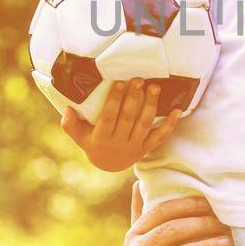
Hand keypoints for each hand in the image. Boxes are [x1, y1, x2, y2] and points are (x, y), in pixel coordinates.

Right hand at [62, 78, 182, 172]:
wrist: (108, 166)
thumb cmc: (92, 143)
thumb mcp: (79, 137)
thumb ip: (71, 124)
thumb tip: (67, 109)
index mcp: (101, 139)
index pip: (108, 117)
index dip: (114, 100)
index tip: (118, 82)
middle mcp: (119, 143)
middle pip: (128, 118)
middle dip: (134, 98)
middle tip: (139, 79)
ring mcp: (135, 147)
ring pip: (144, 125)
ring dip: (151, 106)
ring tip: (155, 87)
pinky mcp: (147, 149)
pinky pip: (160, 137)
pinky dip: (170, 125)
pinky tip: (177, 111)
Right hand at [114, 186, 231, 245]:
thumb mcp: (138, 244)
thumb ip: (141, 215)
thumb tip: (139, 182)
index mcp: (135, 234)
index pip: (162, 211)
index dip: (188, 205)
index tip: (214, 204)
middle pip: (171, 231)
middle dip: (202, 225)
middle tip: (227, 224)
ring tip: (227, 244)